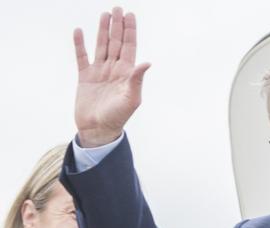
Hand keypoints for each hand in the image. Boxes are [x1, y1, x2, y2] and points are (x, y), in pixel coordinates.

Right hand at [73, 7, 149, 146]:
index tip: (130, 15)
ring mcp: (99, 73)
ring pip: (101, 46)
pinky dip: (80, 45)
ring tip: (104, 14)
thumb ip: (137, 80)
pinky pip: (82, 57)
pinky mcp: (85, 78)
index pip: (129, 47)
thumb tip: (147, 62)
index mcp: (127, 73)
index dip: (130, 31)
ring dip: (102, 31)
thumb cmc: (118, 117)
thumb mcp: (131, 99)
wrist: (98, 130)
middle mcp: (114, 70)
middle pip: (116, 42)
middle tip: (117, 8)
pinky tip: (80, 32)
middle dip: (117, 26)